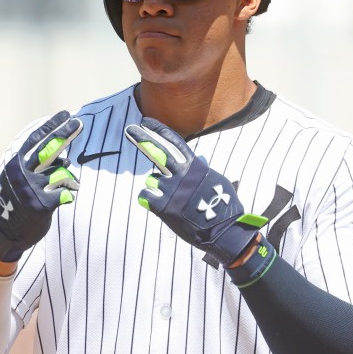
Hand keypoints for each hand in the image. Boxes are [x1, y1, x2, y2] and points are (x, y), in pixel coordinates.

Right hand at [0, 111, 82, 261]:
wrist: (6, 234)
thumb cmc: (17, 203)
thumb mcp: (19, 180)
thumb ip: (37, 166)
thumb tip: (65, 155)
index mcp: (13, 165)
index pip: (35, 140)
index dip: (51, 126)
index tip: (65, 114)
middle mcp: (21, 174)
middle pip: (49, 149)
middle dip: (65, 133)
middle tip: (79, 123)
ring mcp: (32, 189)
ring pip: (62, 172)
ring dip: (68, 176)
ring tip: (64, 184)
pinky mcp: (43, 204)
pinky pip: (66, 191)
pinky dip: (69, 192)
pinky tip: (64, 198)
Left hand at [124, 117, 266, 265]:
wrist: (223, 231)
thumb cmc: (223, 208)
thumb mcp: (217, 183)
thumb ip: (204, 170)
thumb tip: (201, 158)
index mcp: (195, 167)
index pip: (174, 143)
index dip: (159, 131)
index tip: (146, 122)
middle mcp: (181, 175)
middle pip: (157, 152)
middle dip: (142, 139)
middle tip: (129, 129)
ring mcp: (171, 190)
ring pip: (152, 181)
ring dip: (158, 188)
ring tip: (175, 202)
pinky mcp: (162, 206)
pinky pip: (145, 196)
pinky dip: (150, 200)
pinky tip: (162, 207)